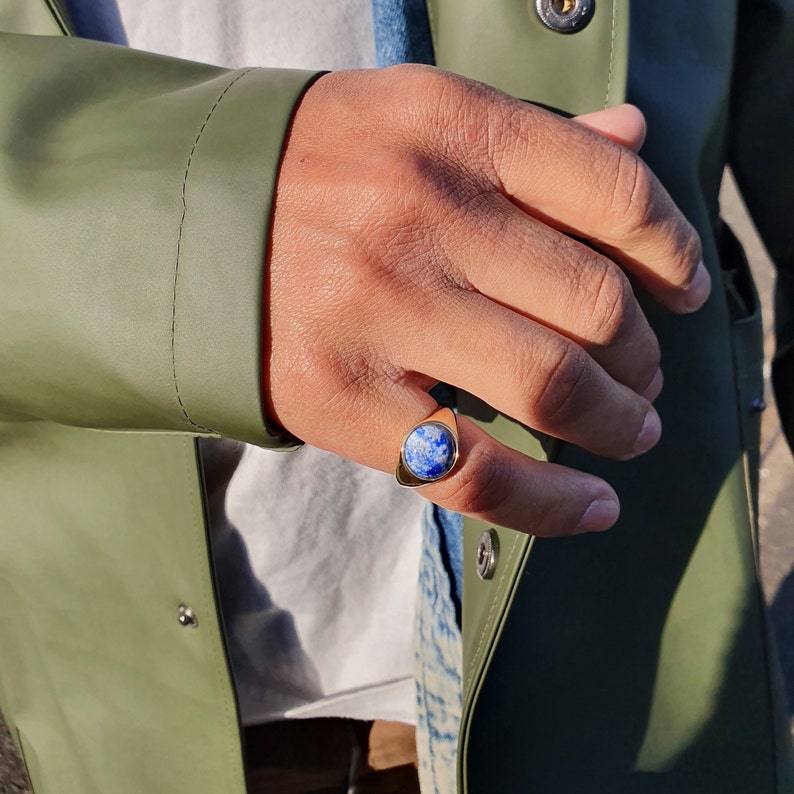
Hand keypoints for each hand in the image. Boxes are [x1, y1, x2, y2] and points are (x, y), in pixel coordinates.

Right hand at [265, 65, 708, 535]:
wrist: (187, 225)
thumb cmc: (318, 171)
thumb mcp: (420, 120)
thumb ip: (532, 136)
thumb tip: (634, 136)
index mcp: (448, 127)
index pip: (615, 194)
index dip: (674, 254)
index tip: (684, 291)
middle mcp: (416, 213)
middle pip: (594, 305)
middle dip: (643, 357)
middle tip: (642, 376)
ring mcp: (378, 311)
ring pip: (550, 390)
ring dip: (617, 424)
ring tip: (630, 432)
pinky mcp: (342, 398)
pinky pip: (474, 470)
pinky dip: (549, 504)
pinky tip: (591, 508)